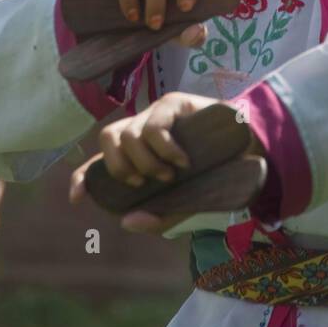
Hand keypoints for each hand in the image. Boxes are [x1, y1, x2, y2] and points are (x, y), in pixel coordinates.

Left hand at [69, 91, 259, 233]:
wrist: (250, 149)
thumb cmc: (215, 172)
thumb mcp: (186, 200)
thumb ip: (159, 215)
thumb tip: (128, 223)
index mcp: (138, 153)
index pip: (100, 161)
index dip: (83, 177)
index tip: (77, 198)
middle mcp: (141, 130)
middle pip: (108, 138)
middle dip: (121, 167)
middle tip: (147, 184)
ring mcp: (156, 114)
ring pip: (127, 134)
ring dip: (146, 162)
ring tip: (170, 175)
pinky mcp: (173, 104)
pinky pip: (153, 126)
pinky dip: (164, 149)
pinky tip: (182, 161)